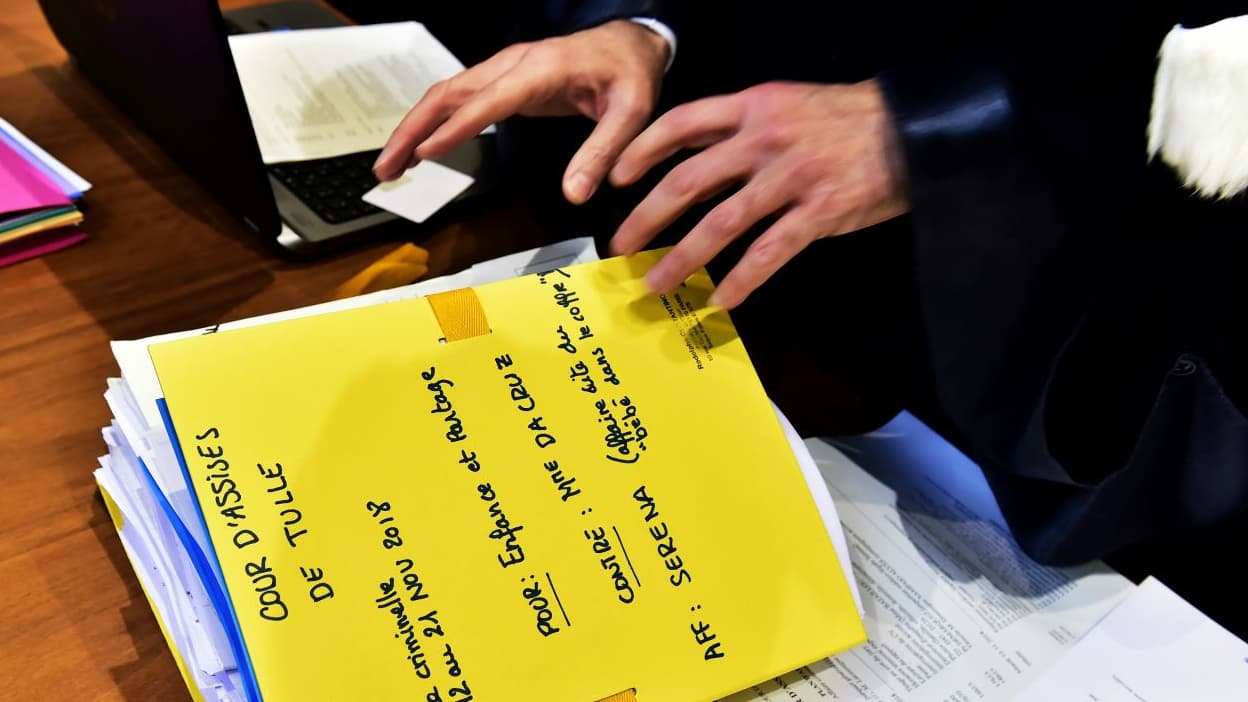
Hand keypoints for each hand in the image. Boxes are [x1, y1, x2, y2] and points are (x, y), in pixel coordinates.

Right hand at [372, 20, 669, 203]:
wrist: (630, 42)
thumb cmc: (630, 74)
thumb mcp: (631, 113)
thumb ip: (603, 152)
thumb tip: (575, 195)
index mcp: (541, 70)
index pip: (489, 99)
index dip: (456, 127)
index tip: (426, 154)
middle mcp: (512, 65)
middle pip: (449, 93)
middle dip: (413, 130)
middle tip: (386, 169)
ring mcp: (503, 71)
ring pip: (446, 94)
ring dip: (414, 127)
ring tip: (389, 166)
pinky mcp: (503, 82)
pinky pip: (458, 99)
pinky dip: (431, 122)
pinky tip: (419, 148)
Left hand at [608, 80, 908, 308]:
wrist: (911, 129)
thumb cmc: (844, 120)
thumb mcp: (785, 105)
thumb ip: (739, 132)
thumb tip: (690, 171)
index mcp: (753, 107)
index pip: (682, 124)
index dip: (642, 151)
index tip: (616, 179)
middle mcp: (765, 140)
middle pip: (688, 181)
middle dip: (647, 218)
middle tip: (622, 248)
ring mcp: (791, 178)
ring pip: (722, 223)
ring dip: (683, 258)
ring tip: (659, 285)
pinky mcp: (819, 213)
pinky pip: (769, 253)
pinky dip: (741, 281)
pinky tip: (720, 301)